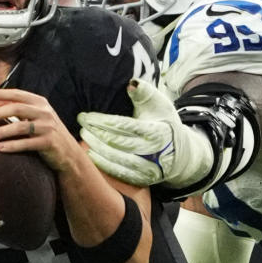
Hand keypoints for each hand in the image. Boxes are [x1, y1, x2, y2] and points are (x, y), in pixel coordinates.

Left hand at [0, 87, 81, 176]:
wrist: (69, 153)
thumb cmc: (48, 133)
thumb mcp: (37, 116)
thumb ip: (19, 107)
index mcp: (41, 103)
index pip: (18, 94)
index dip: (1, 93)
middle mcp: (45, 113)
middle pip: (17, 109)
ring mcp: (47, 127)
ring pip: (20, 127)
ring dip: (2, 131)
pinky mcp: (48, 143)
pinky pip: (27, 144)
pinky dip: (12, 145)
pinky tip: (0, 148)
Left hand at [78, 78, 213, 189]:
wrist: (180, 153)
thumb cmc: (164, 123)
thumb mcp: (159, 105)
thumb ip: (144, 93)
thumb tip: (131, 83)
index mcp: (156, 131)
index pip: (124, 126)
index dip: (102, 121)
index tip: (86, 116)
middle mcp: (153, 151)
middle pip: (118, 142)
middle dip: (96, 132)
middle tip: (81, 124)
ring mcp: (148, 168)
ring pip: (117, 159)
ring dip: (97, 148)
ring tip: (84, 136)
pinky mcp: (143, 179)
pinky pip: (120, 173)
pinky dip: (103, 164)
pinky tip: (91, 154)